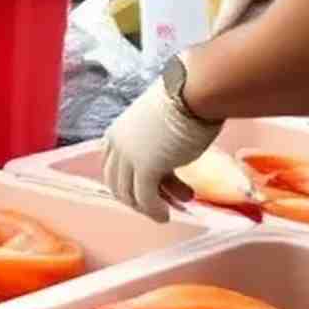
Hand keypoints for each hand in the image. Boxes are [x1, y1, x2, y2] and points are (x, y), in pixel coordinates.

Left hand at [102, 76, 221, 221]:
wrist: (195, 92)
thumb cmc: (185, 101)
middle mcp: (117, 144)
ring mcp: (129, 156)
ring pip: (130, 194)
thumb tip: (166, 160)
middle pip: (117, 183)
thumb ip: (153, 142)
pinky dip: (155, 211)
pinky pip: (146, 199)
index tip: (149, 189)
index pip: (112, 168)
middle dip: (138, 197)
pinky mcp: (146, 168)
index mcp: (117, 131)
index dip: (129, 182)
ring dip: (148, 208)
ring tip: (167, 213)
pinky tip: (166, 216)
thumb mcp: (159, 125)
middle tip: (160, 203)